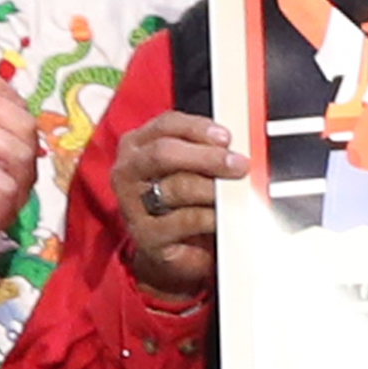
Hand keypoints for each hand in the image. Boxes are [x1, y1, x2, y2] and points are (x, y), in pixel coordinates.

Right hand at [111, 112, 247, 302]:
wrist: (170, 243)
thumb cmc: (182, 194)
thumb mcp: (190, 164)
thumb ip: (207, 148)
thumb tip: (238, 144)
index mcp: (138, 144)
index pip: (166, 125)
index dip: (199, 128)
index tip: (227, 137)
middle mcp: (129, 172)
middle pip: (164, 153)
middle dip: (207, 157)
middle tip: (238, 165)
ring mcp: (132, 205)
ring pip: (177, 187)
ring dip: (213, 189)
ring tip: (235, 192)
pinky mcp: (146, 235)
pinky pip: (185, 220)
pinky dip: (210, 217)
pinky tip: (223, 216)